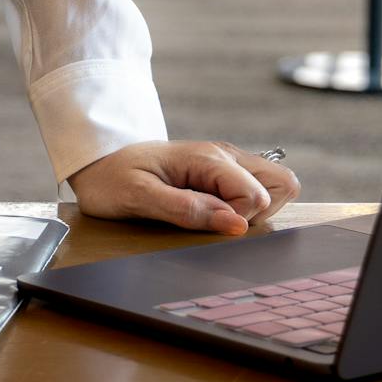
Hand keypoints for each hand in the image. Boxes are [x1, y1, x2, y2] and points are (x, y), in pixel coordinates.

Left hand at [67, 140, 301, 235]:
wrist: (99, 162)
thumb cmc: (114, 179)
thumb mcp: (139, 197)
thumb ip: (187, 210)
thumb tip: (236, 225)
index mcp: (208, 158)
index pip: (256, 196)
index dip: (238, 220)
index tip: (205, 223)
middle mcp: (226, 156)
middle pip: (282, 183)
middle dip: (261, 214)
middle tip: (219, 221)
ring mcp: (228, 163)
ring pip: (276, 186)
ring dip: (257, 211)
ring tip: (216, 217)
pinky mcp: (225, 173)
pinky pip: (258, 189)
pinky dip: (249, 208)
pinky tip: (216, 213)